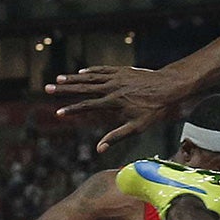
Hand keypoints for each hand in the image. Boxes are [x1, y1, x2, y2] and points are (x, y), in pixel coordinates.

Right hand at [47, 65, 190, 151]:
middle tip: (48, 87)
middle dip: (64, 88)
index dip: (72, 110)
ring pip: (90, 77)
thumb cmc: (156, 109)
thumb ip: (116, 136)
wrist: (171, 86)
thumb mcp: (138, 127)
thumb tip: (99, 149)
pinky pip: (102, 70)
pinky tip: (81, 72)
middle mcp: (112, 87)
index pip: (87, 106)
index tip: (58, 113)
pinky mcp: (122, 70)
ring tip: (59, 78)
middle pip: (83, 87)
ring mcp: (117, 77)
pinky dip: (91, 71)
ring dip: (73, 78)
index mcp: (114, 102)